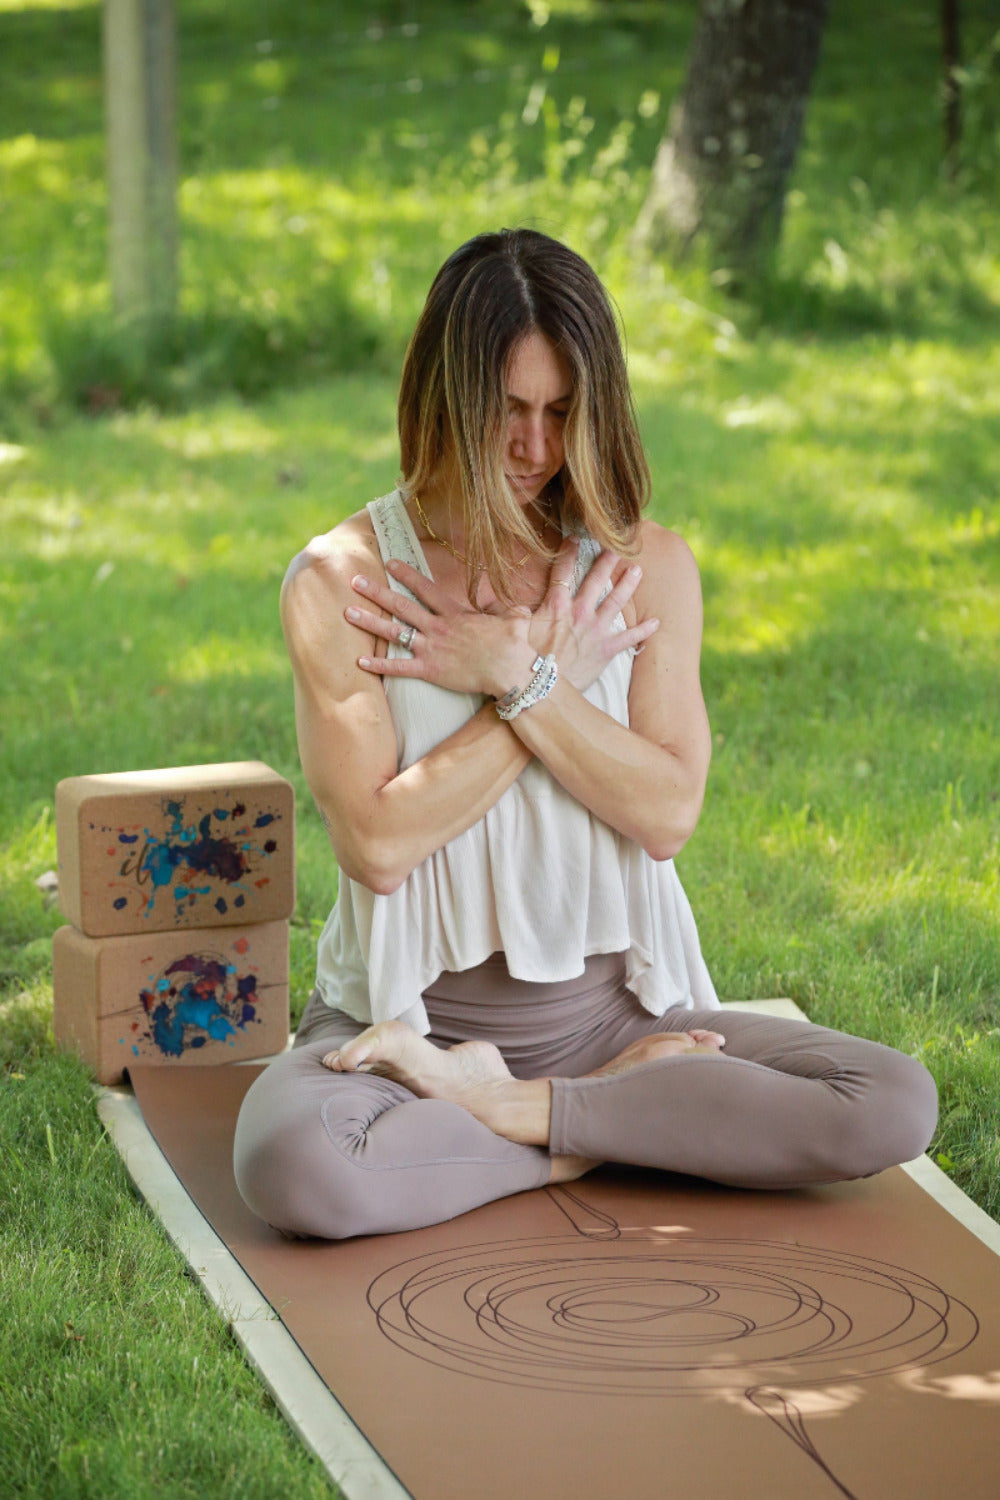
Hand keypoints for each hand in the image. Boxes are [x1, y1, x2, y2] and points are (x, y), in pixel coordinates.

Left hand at [345, 561, 535, 697]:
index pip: (425, 589)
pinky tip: (360, 661)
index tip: (389, 562)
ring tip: (349, 613)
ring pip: (395, 632)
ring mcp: (433, 648)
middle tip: (355, 581)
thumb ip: (502, 608)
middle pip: (402, 606)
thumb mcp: (513, 617)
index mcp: (455, 613)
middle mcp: (439, 627)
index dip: (406, 574)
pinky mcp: (431, 670)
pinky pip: (400, 668)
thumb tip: (505, 604)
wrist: (512, 671)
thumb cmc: (514, 645)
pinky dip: (380, 664)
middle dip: (377, 592)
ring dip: (370, 622)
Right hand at [529, 539, 659, 690]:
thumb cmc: (527, 662)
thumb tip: (507, 604)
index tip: (574, 538)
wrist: (543, 688)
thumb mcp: (515, 632)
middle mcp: (579, 612)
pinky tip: (656, 623)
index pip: (562, 571)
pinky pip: (629, 638)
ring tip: (637, 571)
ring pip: (616, 601)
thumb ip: (514, 614)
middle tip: (616, 548)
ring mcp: (595, 630)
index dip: (568, 552)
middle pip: (595, 580)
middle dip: (606, 562)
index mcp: (556, 605)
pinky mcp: (606, 649)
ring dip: (628, 585)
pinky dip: (643, 631)